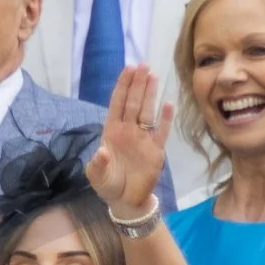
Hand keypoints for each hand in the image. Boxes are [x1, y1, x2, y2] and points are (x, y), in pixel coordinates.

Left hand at [87, 65, 169, 215]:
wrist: (126, 200)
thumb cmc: (108, 184)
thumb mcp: (97, 177)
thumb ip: (97, 164)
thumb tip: (100, 151)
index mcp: (111, 133)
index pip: (117, 104)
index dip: (122, 87)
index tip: (127, 69)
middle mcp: (127, 131)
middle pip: (133, 103)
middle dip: (136, 84)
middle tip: (142, 65)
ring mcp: (142, 139)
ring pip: (147, 112)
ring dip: (150, 94)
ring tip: (153, 75)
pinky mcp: (156, 150)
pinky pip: (161, 131)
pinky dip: (165, 119)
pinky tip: (168, 104)